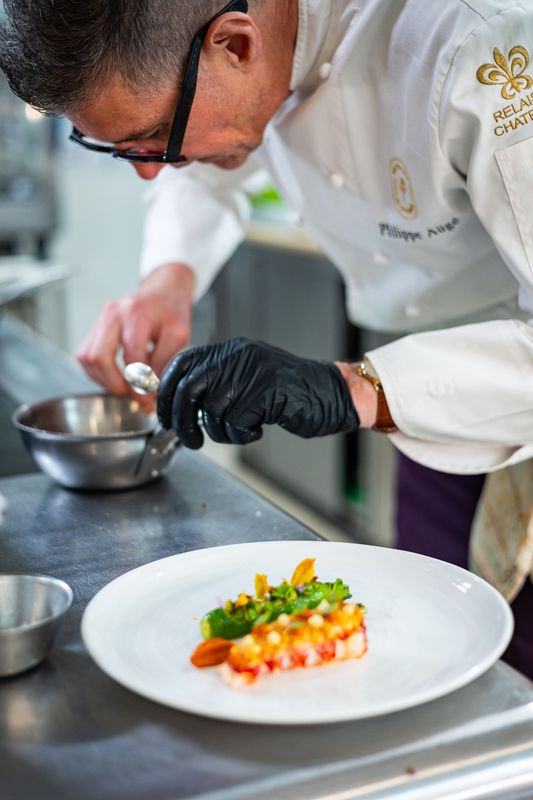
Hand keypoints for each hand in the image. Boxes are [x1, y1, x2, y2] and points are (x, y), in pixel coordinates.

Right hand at [77, 262, 194, 409]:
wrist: (162, 289)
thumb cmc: (171, 311)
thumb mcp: (179, 335)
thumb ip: (165, 362)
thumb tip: (150, 390)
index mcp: (136, 314)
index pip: (131, 356)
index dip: (138, 383)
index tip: (147, 399)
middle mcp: (112, 314)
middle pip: (99, 357)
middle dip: (114, 384)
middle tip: (131, 395)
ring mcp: (100, 319)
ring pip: (87, 358)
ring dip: (104, 380)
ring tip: (125, 387)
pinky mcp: (95, 327)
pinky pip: (85, 355)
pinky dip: (98, 372)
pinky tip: (116, 376)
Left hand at [157, 338, 359, 448]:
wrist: (331, 392)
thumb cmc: (289, 392)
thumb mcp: (247, 377)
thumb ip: (217, 383)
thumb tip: (178, 406)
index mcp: (229, 350)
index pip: (181, 364)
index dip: (166, 394)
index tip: (165, 417)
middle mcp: (237, 355)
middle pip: (188, 390)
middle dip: (183, 422)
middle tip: (191, 441)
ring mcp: (252, 371)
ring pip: (212, 410)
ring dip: (220, 433)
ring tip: (239, 432)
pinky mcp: (266, 390)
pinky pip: (236, 422)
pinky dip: (242, 435)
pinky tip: (257, 430)